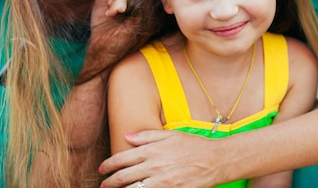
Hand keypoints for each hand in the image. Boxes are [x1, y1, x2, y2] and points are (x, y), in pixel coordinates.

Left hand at [99, 130, 219, 187]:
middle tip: (102, 185)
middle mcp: (154, 166)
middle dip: (109, 182)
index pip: (123, 158)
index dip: (109, 164)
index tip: (102, 169)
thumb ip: (147, 135)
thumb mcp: (171, 135)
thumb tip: (126, 136)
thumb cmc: (193, 146)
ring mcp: (162, 182)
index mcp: (153, 150)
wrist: (215, 160)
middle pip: (124, 177)